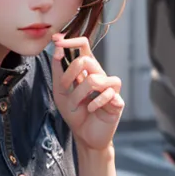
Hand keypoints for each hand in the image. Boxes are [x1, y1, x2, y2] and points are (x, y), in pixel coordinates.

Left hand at [51, 33, 123, 152]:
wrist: (84, 136)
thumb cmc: (74, 113)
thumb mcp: (59, 92)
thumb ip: (58, 71)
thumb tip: (56, 48)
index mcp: (86, 70)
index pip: (83, 46)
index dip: (71, 40)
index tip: (56, 39)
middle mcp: (99, 74)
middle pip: (86, 60)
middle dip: (70, 75)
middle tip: (65, 89)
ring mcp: (110, 87)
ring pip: (94, 79)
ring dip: (79, 94)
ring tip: (76, 105)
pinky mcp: (117, 100)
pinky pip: (107, 94)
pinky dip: (95, 103)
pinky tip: (91, 110)